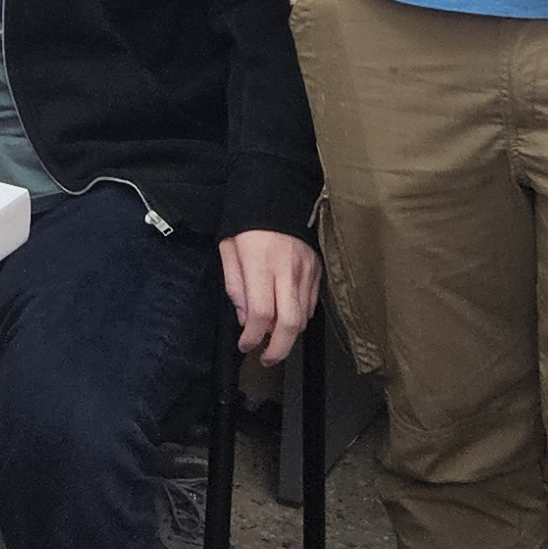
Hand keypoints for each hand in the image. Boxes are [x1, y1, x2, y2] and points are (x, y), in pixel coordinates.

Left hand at [220, 230, 323, 365]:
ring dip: (289, 335)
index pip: (260, 313)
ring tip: (273, 338)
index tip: (245, 344)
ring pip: (304, 317)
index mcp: (261, 263)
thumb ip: (235, 284)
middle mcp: (287, 269)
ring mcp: (307, 270)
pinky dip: (300, 317)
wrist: (278, 190)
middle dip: (279, 349)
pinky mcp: (318, 269)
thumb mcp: (229, 247)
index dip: (252, 337)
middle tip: (267, 358)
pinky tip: (286, 315)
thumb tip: (243, 317)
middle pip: (290, 323)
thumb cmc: (248, 219)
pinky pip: (311, 303)